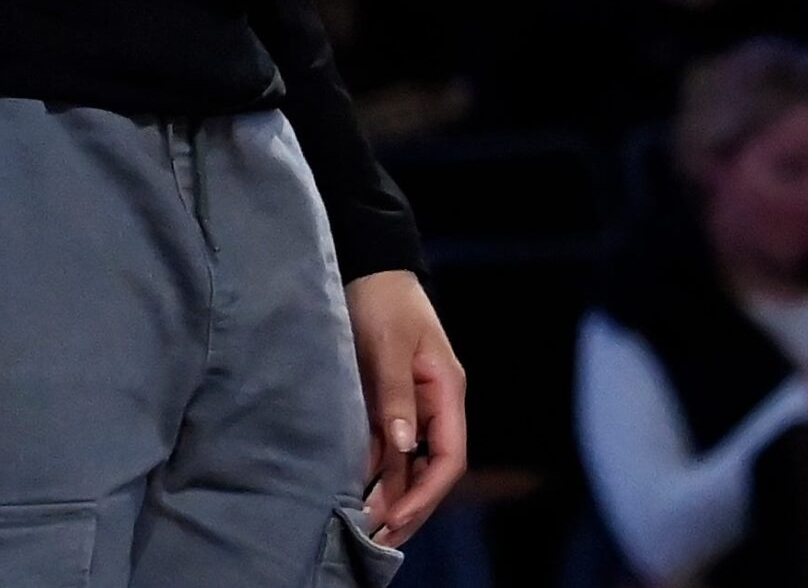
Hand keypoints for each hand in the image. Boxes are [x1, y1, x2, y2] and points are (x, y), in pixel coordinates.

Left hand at [346, 269, 466, 546]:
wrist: (370, 269)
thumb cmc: (383, 302)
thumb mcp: (388, 347)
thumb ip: (395, 396)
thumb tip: (403, 446)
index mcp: (447, 391)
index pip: (449, 456)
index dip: (427, 492)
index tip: (396, 516)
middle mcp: (435, 406)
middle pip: (431, 470)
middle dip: (409, 506)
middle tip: (376, 537)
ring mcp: (413, 408)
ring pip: (409, 466)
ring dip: (391, 497)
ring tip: (364, 527)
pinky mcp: (390, 406)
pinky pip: (389, 451)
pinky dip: (377, 477)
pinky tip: (358, 495)